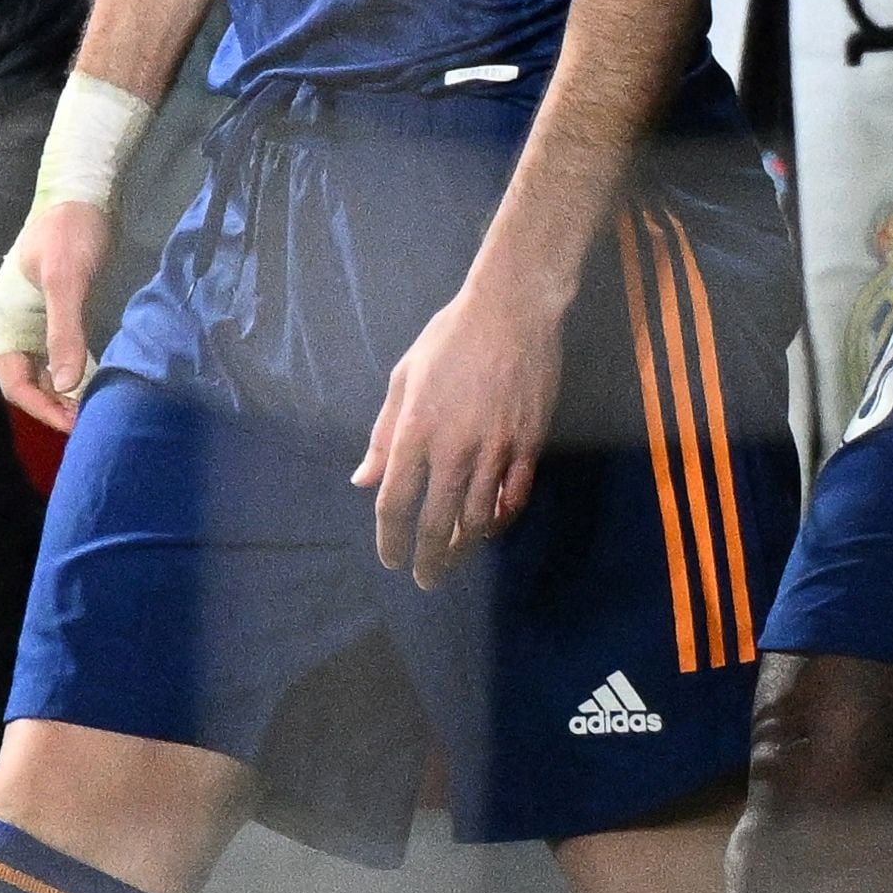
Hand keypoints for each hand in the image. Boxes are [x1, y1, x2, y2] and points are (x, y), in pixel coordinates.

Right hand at [0, 196, 112, 432]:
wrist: (84, 193)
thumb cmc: (70, 233)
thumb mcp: (68, 281)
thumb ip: (64, 333)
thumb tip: (64, 385)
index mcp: (1, 321)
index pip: (13, 382)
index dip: (41, 408)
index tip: (72, 424)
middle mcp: (11, 327)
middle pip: (27, 382)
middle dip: (55, 406)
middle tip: (89, 422)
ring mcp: (33, 323)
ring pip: (44, 372)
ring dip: (66, 393)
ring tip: (94, 410)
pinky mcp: (55, 315)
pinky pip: (60, 356)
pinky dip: (75, 373)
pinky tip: (96, 384)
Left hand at [356, 274, 560, 587]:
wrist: (513, 312)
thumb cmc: (450, 339)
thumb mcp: (403, 379)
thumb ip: (383, 435)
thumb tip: (363, 480)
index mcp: (416, 432)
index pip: (395, 503)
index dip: (390, 539)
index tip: (390, 559)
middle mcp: (454, 450)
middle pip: (437, 523)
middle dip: (427, 559)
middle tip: (424, 580)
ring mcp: (496, 451)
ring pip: (478, 518)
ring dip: (463, 548)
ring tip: (453, 561)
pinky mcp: (529, 446)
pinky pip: (514, 497)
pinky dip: (501, 519)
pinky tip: (490, 528)